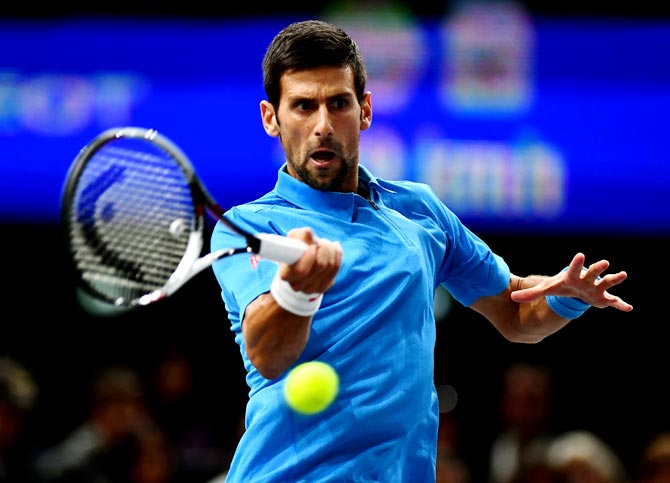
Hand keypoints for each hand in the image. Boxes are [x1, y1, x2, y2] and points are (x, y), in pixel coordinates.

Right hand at [279, 228, 341, 293]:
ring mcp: (312, 288)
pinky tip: (333, 248)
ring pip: (330, 266)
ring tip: (324, 243)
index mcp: (286, 275)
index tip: (312, 246)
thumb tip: (308, 232)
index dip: (310, 256)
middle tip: (319, 242)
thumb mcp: (292, 241)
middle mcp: (298, 285)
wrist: (296, 266)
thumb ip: (298, 236)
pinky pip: (336, 268)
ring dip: (330, 250)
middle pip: (320, 265)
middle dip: (323, 248)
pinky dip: (336, 254)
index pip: (301, 270)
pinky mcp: (324, 286)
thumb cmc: (293, 251)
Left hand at [511, 252, 632, 311]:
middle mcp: (586, 279)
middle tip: (604, 262)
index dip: (577, 263)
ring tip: (622, 274)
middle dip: (598, 268)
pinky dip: (620, 304)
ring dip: (614, 279)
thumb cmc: (561, 287)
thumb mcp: (545, 290)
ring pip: (606, 282)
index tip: (580, 255)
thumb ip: (530, 293)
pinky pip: (613, 300)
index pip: (573, 268)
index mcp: (572, 277)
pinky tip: (628, 308)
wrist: (574, 289)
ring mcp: (596, 288)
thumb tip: (512, 297)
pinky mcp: (602, 298)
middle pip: (592, 272)